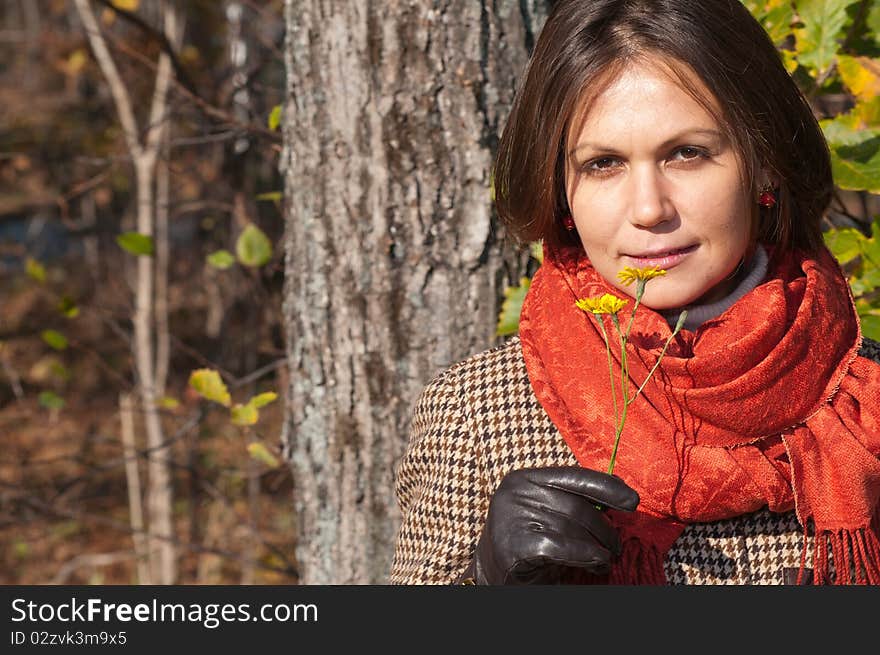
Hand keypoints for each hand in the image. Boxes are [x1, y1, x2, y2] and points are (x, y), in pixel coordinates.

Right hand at [467, 466, 638, 584]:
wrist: (491, 574)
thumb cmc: (527, 541)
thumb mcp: (547, 513)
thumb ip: (574, 499)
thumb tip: (620, 489)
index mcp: (524, 478)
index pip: (574, 476)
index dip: (606, 488)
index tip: (632, 501)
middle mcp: (517, 492)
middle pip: (578, 507)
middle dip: (604, 529)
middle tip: (615, 546)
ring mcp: (514, 517)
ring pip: (574, 530)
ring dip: (598, 549)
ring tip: (605, 560)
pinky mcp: (516, 544)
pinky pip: (564, 548)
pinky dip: (587, 556)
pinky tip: (597, 564)